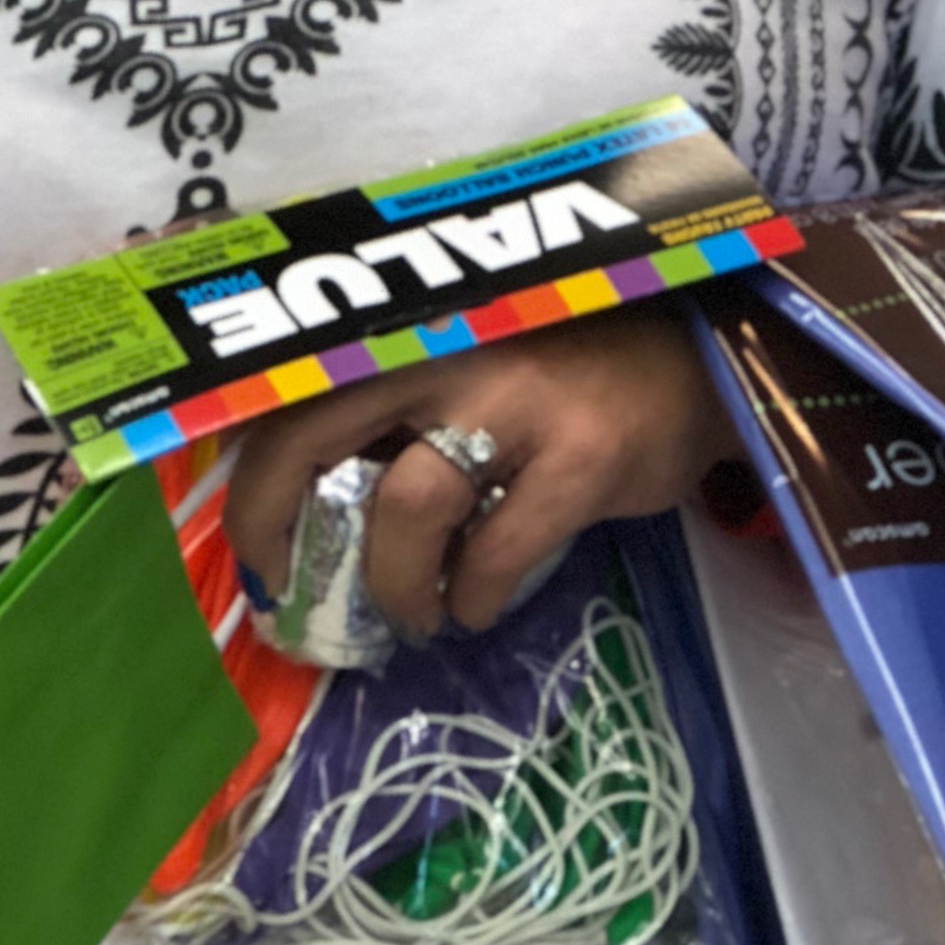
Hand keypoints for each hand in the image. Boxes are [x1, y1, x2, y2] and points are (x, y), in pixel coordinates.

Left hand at [224, 303, 731, 640]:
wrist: (693, 367)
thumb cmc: (557, 369)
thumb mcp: (462, 366)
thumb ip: (392, 410)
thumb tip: (302, 495)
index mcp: (404, 329)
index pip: (290, 392)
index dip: (251, 477)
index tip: (253, 544)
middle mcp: (443, 349)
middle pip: (313, 433)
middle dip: (273, 520)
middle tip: (283, 588)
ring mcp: (513, 400)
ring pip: (404, 510)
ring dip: (396, 585)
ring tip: (413, 615)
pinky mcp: (579, 457)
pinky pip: (497, 552)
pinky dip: (476, 595)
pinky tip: (477, 605)